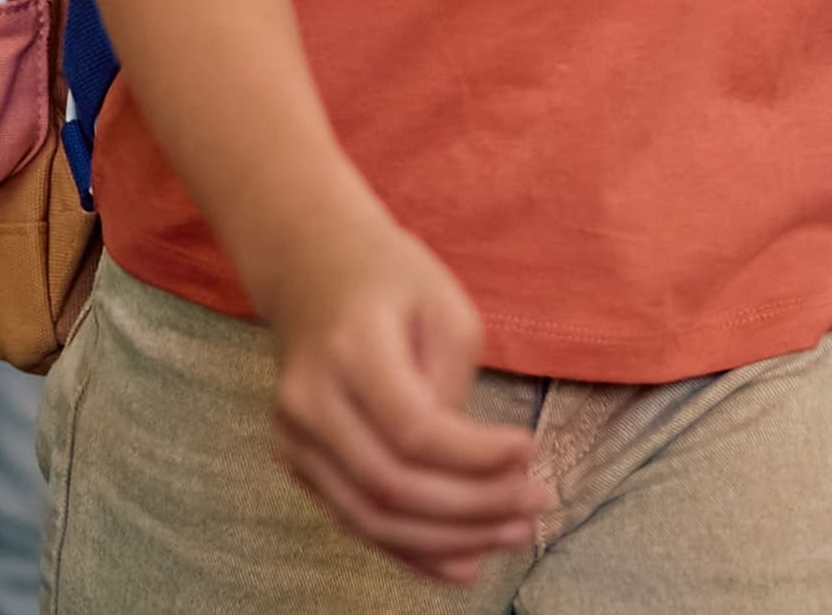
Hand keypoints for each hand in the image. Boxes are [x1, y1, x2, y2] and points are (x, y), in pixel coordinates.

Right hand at [250, 210, 545, 581]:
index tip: (530, 447)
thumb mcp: (443, 303)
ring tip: (514, 533)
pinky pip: (357, 522)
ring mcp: (294, 437)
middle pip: (394, 484)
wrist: (310, 268)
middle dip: (475, 507)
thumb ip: (454, 382)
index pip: (414, 429)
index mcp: (349, 349)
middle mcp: (310, 401)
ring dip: (451, 539)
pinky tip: (464, 563)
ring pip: (373, 518)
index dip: (477, 456)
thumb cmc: (390, 280)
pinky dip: (413, 552)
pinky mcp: (298, 462)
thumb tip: (470, 463)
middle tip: (537, 502)